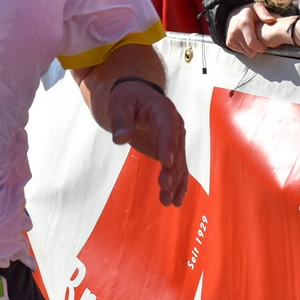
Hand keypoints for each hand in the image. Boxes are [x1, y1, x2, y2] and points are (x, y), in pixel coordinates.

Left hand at [106, 80, 188, 206]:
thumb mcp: (120, 104)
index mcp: (164, 110)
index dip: (168, 144)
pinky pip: (176, 169)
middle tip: (165, 185)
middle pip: (177, 149)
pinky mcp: (170, 152)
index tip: (167, 162)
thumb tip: (120, 138)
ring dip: (175, 182)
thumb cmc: (127, 98)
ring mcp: (174, 141)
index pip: (168, 127)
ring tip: (169, 201)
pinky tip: (174, 201)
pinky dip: (177, 185)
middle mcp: (174, 126)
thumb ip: (121, 120)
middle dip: (173, 169)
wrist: (136, 97)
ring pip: (179, 163)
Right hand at [226, 2, 280, 57]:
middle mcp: (235, 32)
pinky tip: (248, 40)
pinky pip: (242, 52)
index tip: (266, 45)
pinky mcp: (229, 43)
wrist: (233, 14)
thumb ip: (264, 12)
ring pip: (247, 53)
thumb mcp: (257, 7)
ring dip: (253, 50)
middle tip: (262, 42)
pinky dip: (247, 49)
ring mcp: (231, 38)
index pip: (252, 43)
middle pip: (251, 51)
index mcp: (243, 24)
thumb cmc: (249, 12)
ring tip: (255, 40)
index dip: (261, 47)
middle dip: (259, 49)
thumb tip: (271, 20)